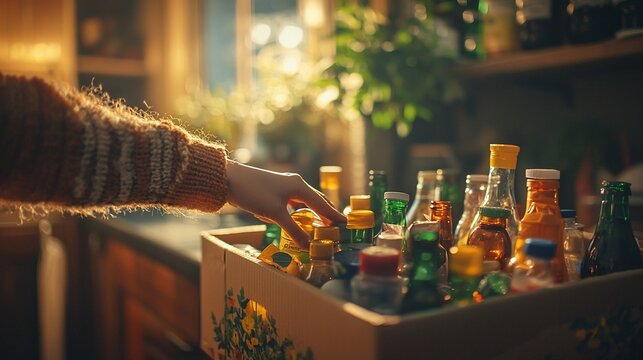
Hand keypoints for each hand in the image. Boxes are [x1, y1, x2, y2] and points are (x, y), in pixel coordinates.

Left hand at [226, 159, 345, 247]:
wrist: (230, 179)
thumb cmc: (254, 193)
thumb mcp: (275, 214)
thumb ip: (293, 230)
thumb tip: (308, 245)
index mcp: (299, 186)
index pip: (322, 204)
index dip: (333, 215)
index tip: (345, 224)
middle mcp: (295, 184)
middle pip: (316, 200)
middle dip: (325, 213)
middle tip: (335, 226)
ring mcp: (284, 185)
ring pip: (304, 201)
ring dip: (312, 212)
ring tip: (320, 224)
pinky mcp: (274, 190)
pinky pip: (292, 202)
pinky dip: (298, 211)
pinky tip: (297, 218)